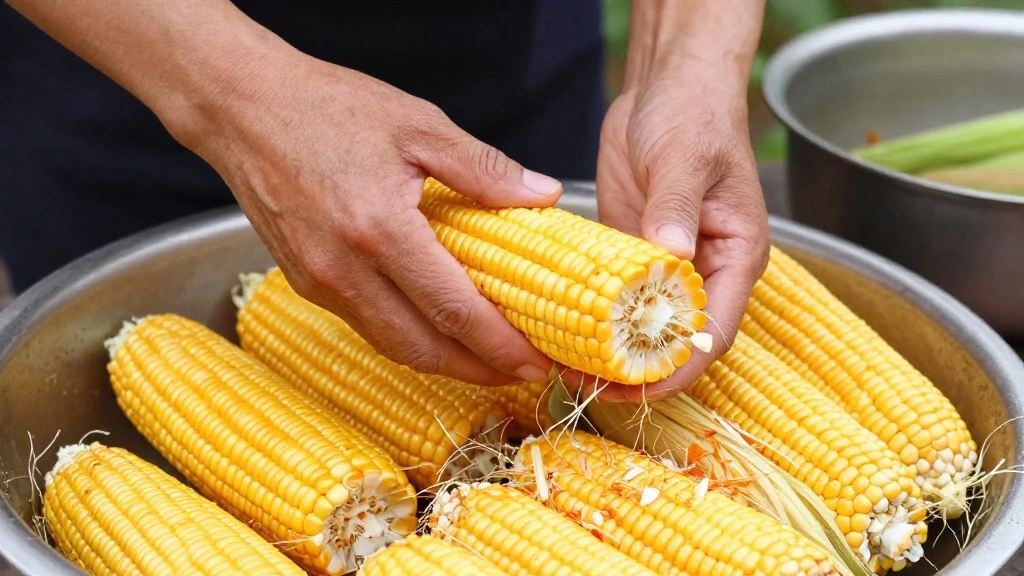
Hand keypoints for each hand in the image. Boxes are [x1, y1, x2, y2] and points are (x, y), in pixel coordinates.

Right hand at [179, 50, 562, 386]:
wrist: (241, 108)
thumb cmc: (327, 107)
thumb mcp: (417, 124)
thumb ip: (483, 168)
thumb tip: (544, 194)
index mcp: (379, 229)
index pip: (453, 310)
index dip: (500, 344)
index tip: (536, 360)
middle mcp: (345, 269)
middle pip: (424, 348)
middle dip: (479, 370)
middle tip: (522, 373)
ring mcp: (319, 283)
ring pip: (393, 347)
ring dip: (444, 363)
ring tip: (487, 360)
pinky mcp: (304, 284)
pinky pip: (366, 327)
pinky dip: (408, 339)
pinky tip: (436, 329)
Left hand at [564, 65, 769, 403]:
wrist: (667, 87)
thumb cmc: (693, 114)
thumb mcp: (683, 157)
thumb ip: (677, 207)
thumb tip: (669, 256)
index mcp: (735, 257)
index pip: (713, 332)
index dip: (677, 367)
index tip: (636, 386)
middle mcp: (704, 272)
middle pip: (676, 343)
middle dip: (637, 372)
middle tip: (587, 386)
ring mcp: (666, 267)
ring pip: (641, 328)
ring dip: (609, 353)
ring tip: (566, 370)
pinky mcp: (632, 255)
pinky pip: (613, 300)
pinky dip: (591, 321)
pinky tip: (559, 332)